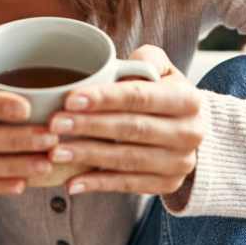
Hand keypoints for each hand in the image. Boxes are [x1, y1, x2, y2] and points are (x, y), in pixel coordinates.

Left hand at [44, 45, 204, 195]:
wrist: (187, 128)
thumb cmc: (162, 92)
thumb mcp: (161, 68)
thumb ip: (145, 59)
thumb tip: (125, 65)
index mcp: (188, 99)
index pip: (141, 97)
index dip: (105, 98)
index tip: (71, 99)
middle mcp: (190, 133)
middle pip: (132, 129)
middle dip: (90, 126)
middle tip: (55, 123)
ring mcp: (180, 163)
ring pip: (128, 160)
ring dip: (88, 156)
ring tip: (55, 152)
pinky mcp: (168, 185)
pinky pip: (129, 185)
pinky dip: (98, 184)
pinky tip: (72, 182)